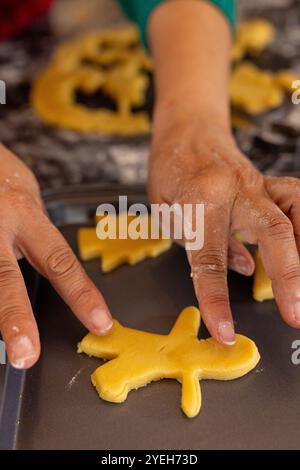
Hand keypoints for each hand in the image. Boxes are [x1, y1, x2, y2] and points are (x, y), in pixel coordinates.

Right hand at [0, 144, 111, 368]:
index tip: (100, 323)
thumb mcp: (27, 196)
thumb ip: (36, 233)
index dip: (81, 294)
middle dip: (14, 318)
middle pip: (5, 278)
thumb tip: (54, 272)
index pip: (59, 260)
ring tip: (4, 348)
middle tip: (24, 354)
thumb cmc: (1, 175)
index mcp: (25, 213)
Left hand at [148, 116, 299, 344]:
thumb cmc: (169, 171)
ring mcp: (259, 183)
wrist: (187, 131)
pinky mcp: (271, 183)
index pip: (209, 258)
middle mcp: (236, 188)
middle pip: (274, 232)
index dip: (216, 299)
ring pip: (297, 211)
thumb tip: (243, 270)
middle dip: (290, 278)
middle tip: (296, 316)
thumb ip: (202, 244)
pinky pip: (298, 202)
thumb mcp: (169, 212)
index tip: (225, 330)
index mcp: (199, 198)